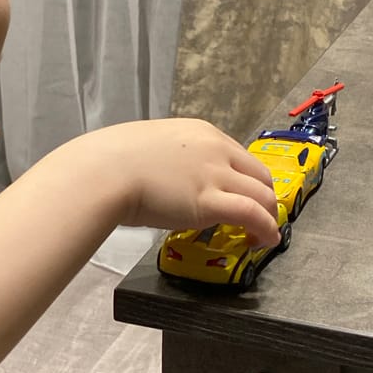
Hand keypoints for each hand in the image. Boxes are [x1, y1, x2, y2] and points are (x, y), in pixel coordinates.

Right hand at [86, 118, 279, 246]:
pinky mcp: (210, 202)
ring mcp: (215, 174)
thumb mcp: (152, 145)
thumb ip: (171, 158)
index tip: (240, 195)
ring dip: (268, 216)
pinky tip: (264, 241)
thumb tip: (171, 176)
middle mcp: (216, 149)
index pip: (238, 155)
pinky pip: (252, 214)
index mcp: (201, 132)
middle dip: (264, 197)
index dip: (245, 179)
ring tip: (262, 235)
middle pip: (259, 174)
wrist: (104, 171)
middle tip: (257, 217)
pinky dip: (266, 229)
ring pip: (262, 195)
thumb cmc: (113, 160)